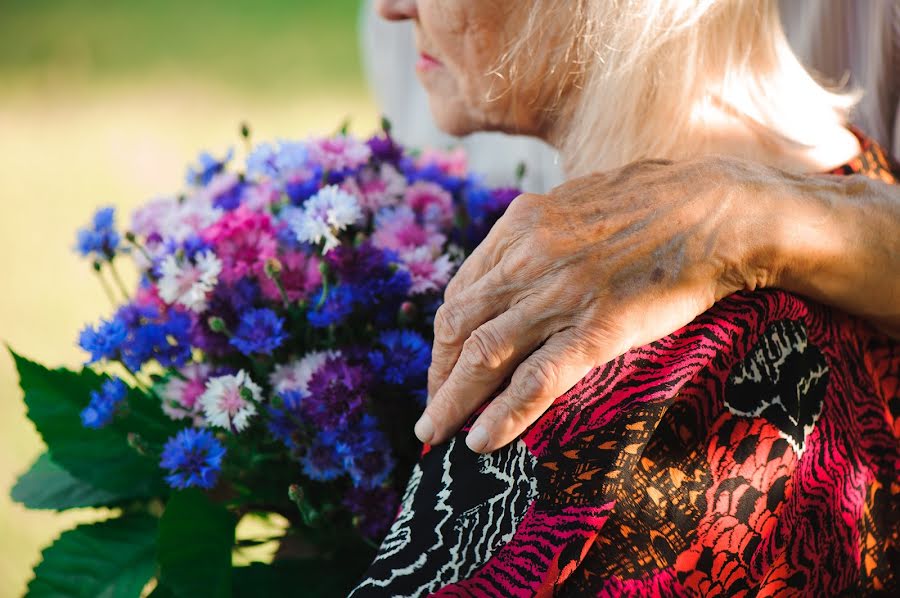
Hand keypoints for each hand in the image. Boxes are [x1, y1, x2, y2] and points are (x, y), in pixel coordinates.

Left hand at [414, 157, 777, 452]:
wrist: (720, 211)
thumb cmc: (656, 204)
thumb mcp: (578, 201)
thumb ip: (539, 235)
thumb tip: (518, 271)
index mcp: (520, 223)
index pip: (461, 291)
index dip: (444, 338)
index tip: (443, 365)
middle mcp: (529, 257)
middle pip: (459, 326)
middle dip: (439, 374)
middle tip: (434, 409)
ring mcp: (562, 294)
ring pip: (486, 356)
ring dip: (453, 401)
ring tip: (437, 433)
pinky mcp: (599, 328)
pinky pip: (537, 379)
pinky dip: (504, 414)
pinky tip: (482, 441)